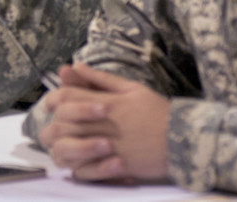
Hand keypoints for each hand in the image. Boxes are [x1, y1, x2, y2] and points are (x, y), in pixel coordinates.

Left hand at [39, 64, 169, 181]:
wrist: (185, 139)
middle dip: (54, 125)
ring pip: (69, 150)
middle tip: (56, 127)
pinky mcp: (116, 167)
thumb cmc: (158, 111)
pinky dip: (77, 168)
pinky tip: (79, 162)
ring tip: (66, 145)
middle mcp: (105, 125)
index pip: (66, 97)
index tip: (51, 104)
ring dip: (62, 148)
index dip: (53, 98)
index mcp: (107, 103)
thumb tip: (76, 65)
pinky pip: (85, 172)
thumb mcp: (131, 88)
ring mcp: (110, 148)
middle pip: (62, 124)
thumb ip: (101, 79)